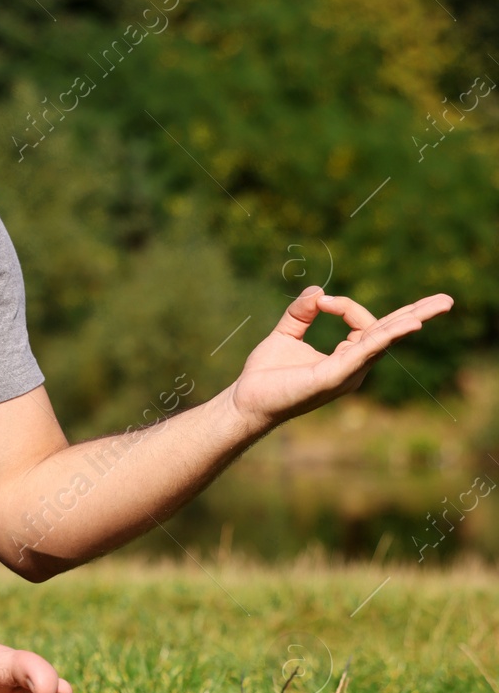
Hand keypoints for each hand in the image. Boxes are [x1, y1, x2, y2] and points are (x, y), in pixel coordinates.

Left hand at [229, 285, 452, 430]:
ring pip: (383, 342)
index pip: (364, 324)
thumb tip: (317, 291)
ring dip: (408, 322)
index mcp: (345, 357)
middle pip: (390, 336)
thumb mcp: (285, 334)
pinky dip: (385, 337)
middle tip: (447, 300)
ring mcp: (347, 373)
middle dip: (417, 315)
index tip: (322, 302)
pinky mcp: (334, 377)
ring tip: (436, 308)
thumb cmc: (265, 375)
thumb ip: (301, 312)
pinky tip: (407, 325)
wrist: (245, 401)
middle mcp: (353, 367)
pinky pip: (365, 352)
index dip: (348, 306)